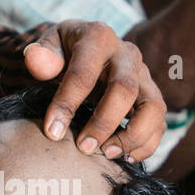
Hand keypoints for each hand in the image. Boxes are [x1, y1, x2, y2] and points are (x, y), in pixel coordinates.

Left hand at [23, 20, 166, 162]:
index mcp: (98, 37)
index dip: (67, 103)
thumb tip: (35, 61)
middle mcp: (127, 55)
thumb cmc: (64, 52)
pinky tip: (122, 156)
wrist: (85, 50)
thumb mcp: (48, 46)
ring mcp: (144, 76)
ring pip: (154, 107)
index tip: (52, 131)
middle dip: (103, 123)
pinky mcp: (152, 96)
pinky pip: (159, 123)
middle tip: (83, 147)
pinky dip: (146, 144)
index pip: (84, 72)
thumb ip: (40, 55)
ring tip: (107, 153)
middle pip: (125, 89)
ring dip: (133, 136)